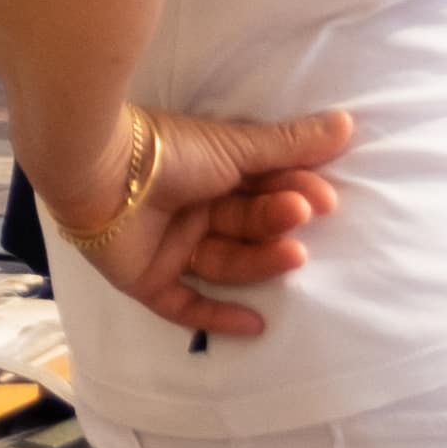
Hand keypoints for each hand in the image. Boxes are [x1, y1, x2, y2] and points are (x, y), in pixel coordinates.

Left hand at [44, 104, 351, 340]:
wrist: (99, 168)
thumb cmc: (167, 150)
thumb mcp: (233, 146)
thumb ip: (287, 145)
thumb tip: (347, 123)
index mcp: (207, 176)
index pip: (260, 193)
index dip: (292, 196)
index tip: (324, 198)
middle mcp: (189, 212)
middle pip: (246, 227)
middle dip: (277, 222)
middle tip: (303, 214)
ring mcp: (167, 246)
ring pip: (225, 262)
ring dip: (262, 260)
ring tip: (293, 250)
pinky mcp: (145, 279)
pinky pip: (185, 306)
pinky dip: (218, 317)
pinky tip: (258, 324)